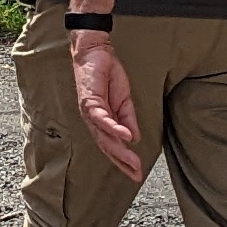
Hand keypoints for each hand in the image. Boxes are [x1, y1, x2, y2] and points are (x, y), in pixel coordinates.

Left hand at [71, 30, 142, 177]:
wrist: (96, 52)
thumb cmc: (107, 74)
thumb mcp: (124, 100)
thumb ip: (128, 119)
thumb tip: (134, 139)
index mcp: (102, 121)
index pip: (112, 146)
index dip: (123, 160)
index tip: (137, 173)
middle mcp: (93, 121)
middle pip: (107, 146)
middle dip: (122, 162)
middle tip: (136, 174)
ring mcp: (90, 112)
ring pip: (104, 137)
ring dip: (119, 150)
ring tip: (133, 161)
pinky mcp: (90, 101)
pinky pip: (102, 118)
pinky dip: (114, 128)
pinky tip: (125, 136)